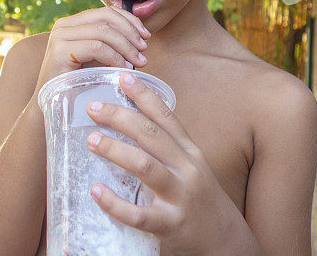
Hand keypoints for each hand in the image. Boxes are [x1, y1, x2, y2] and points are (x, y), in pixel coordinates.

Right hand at [33, 7, 150, 96]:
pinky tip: (124, 69)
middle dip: (130, 32)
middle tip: (144, 50)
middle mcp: (64, 25)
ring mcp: (60, 36)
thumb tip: (142, 36)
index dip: (130, 21)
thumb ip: (112, 43)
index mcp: (73, 23)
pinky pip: (97, 47)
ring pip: (104, 32)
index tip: (146, 37)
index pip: (106, 12)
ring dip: (126, 47)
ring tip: (138, 62)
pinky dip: (115, 57)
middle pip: (106, 17)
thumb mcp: (97, 58)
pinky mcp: (60, 51)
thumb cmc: (79, 83)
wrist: (53, 107)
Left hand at [85, 72, 242, 254]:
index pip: (165, 116)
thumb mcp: (189, 165)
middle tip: (93, 108)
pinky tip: (96, 191)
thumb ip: (166, 146)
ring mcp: (179, 196)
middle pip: (151, 135)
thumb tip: (129, 121)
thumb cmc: (198, 197)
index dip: (144, 95)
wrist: (224, 239)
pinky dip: (115, 203)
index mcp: (188, 151)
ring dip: (116, 150)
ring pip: (145, 166)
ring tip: (92, 141)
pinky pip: (139, 214)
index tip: (123, 77)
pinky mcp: (170, 224)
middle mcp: (186, 169)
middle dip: (120, 117)